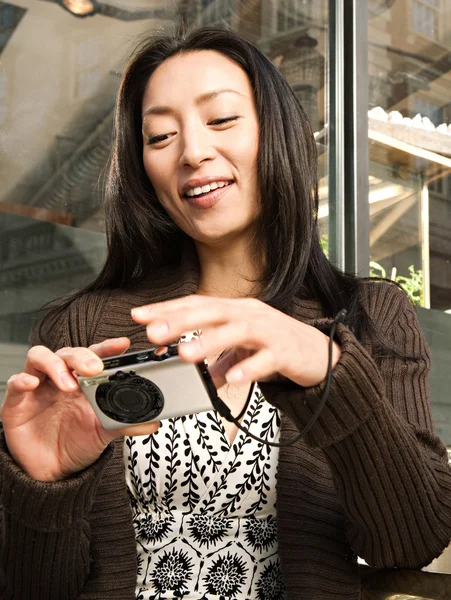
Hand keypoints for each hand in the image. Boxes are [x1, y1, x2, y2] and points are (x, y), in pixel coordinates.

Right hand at [1, 338, 159, 481]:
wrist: (52, 471)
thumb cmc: (77, 443)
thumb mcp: (104, 432)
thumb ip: (125, 423)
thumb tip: (153, 422)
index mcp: (84, 380)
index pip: (95, 355)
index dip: (107, 347)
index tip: (123, 344)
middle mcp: (61, 377)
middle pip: (69, 352)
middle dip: (83, 356)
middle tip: (95, 368)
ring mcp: (38, 387)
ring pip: (40, 357)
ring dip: (55, 365)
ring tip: (68, 384)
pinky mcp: (17, 402)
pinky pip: (15, 383)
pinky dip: (22, 379)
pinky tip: (31, 383)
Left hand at [131, 295, 340, 388]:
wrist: (323, 355)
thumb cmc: (280, 346)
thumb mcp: (244, 352)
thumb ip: (220, 363)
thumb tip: (199, 379)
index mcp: (236, 311)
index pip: (197, 305)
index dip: (167, 309)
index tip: (139, 316)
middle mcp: (250, 314)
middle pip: (212, 312)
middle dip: (181, 321)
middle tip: (153, 332)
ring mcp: (269, 331)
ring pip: (236, 331)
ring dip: (209, 343)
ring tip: (184, 355)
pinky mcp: (287, 351)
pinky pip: (266, 359)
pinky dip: (249, 368)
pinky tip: (233, 378)